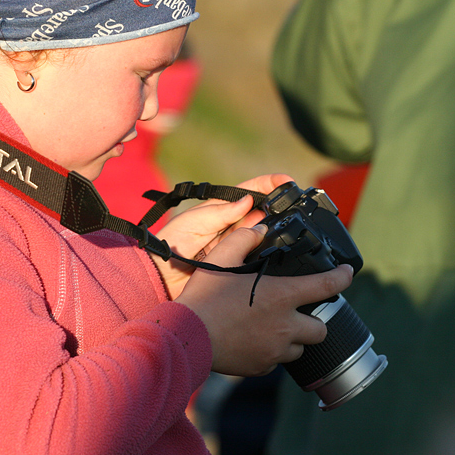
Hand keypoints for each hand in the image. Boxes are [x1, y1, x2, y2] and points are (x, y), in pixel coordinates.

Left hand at [152, 173, 293, 298]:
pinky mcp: (236, 261)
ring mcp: (235, 243)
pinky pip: (257, 253)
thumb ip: (222, 212)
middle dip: (278, 205)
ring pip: (262, 231)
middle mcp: (231, 223)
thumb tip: (248, 199)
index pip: (250, 190)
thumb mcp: (196, 221)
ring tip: (286, 224)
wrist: (162, 273)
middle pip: (261, 210)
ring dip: (274, 227)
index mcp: (221, 207)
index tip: (287, 181)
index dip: (270, 184)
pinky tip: (276, 246)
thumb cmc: (173, 241)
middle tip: (293, 205)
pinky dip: (267, 249)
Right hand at [175, 224, 353, 376]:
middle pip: (321, 328)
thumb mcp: (220, 258)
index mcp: (281, 295)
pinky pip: (276, 362)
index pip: (326, 286)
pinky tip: (254, 342)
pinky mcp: (261, 367)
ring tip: (273, 329)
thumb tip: (259, 230)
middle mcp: (285, 325)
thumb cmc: (203, 297)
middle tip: (296, 312)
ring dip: (293, 339)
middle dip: (314, 320)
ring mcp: (274, 350)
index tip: (348, 274)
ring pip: (300, 348)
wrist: (186, 336)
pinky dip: (271, 353)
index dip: (342, 278)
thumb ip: (243, 239)